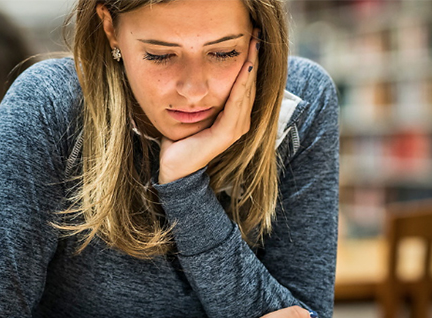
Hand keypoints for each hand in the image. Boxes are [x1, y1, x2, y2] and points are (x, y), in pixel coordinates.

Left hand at [157, 29, 260, 183]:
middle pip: (250, 83)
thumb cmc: (181, 141)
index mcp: (234, 117)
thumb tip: (199, 76)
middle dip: (253, 57)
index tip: (252, 37)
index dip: (249, 60)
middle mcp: (240, 121)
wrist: (175, 169)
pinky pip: (236, 102)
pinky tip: (245, 68)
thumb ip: (203, 99)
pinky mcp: (227, 133)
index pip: (245, 83)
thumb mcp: (193, 113)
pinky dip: (241, 84)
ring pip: (246, 89)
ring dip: (251, 66)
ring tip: (254, 44)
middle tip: (256, 33)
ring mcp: (236, 128)